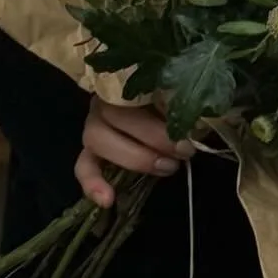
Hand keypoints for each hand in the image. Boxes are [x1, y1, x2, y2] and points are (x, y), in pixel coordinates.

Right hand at [75, 99, 193, 208]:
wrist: (158, 116)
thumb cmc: (174, 100)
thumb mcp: (182, 99)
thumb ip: (183, 105)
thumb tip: (194, 123)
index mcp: (128, 78)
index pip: (132, 89)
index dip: (158, 115)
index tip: (186, 138)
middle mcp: (105, 97)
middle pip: (115, 115)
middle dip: (153, 138)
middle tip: (183, 152)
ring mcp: (93, 122)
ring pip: (97, 138)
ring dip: (133, 158)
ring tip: (167, 168)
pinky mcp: (90, 148)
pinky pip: (83, 165)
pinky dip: (92, 183)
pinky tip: (107, 200)